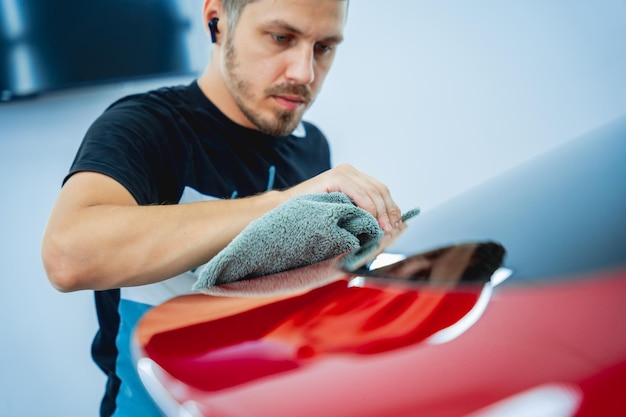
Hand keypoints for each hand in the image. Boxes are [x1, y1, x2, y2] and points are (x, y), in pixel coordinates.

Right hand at [285, 164, 401, 231]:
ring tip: (383, 228)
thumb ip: (361, 213)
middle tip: (392, 229)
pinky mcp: (335, 176)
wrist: (285, 210)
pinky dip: (368, 207)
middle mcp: (350, 171)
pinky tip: (371, 219)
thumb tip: (388, 224)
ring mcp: (343, 172)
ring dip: (381, 211)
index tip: (397, 224)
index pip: (380, 190)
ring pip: (372, 191)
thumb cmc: (313, 216)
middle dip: (389, 210)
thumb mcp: (343, 213)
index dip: (392, 207)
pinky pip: (359, 192)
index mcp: (354, 177)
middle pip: (379, 189)